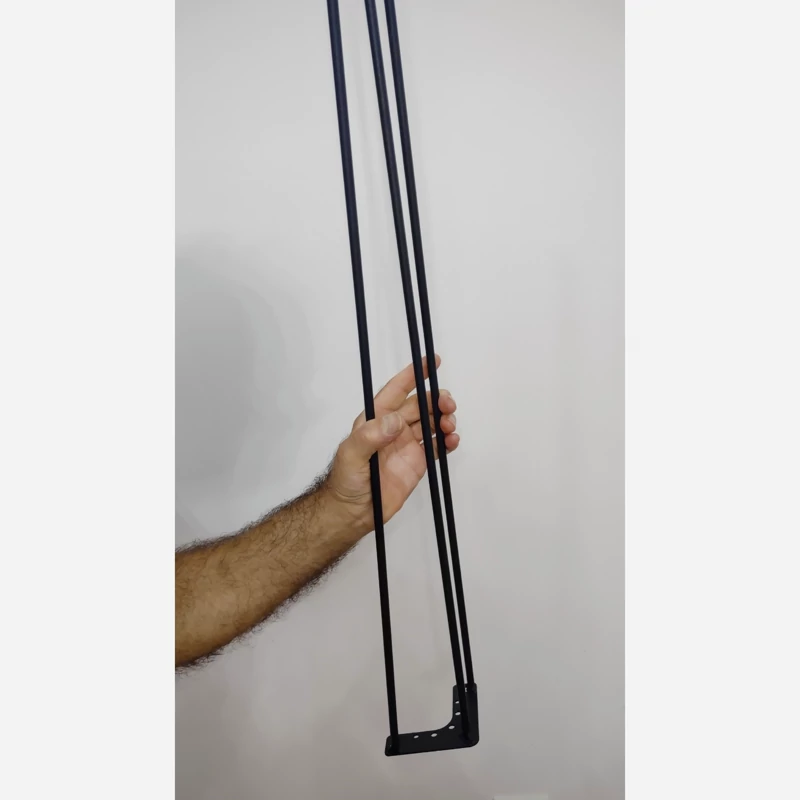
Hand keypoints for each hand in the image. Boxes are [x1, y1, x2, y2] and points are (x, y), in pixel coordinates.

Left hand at [324, 355, 458, 536]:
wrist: (352, 513)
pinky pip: (437, 446)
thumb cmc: (345, 481)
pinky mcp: (418, 463)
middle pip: (420, 405)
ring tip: (450, 427)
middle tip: (447, 404)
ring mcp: (407, 445)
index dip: (414, 374)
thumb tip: (395, 421)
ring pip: (432, 422)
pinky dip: (448, 440)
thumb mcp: (351, 455)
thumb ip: (371, 437)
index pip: (397, 390)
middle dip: (436, 399)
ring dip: (445, 419)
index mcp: (376, 419)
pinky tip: (452, 441)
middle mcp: (394, 428)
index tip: (432, 361)